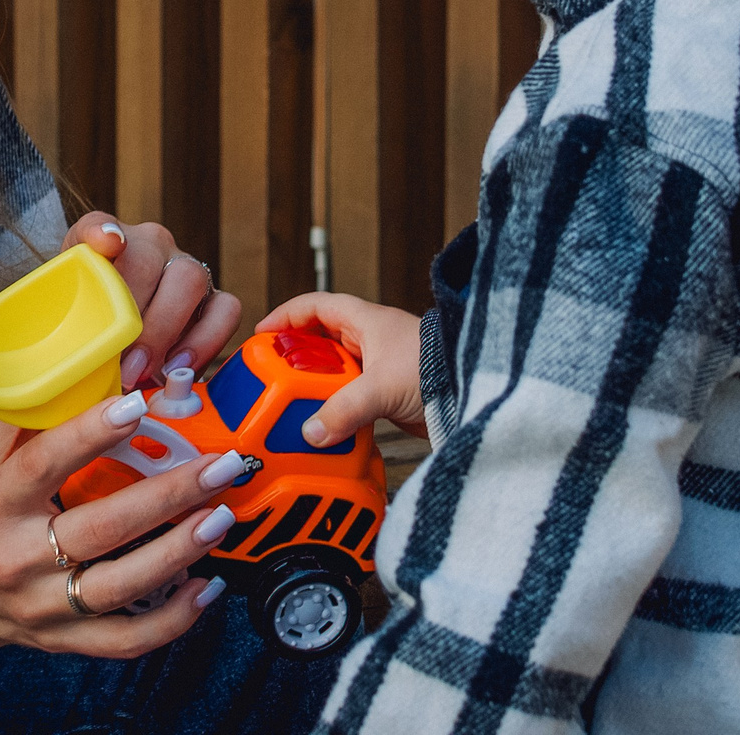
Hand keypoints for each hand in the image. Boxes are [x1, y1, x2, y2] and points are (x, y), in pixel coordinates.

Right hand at [0, 390, 251, 702]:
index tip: (137, 405)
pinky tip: (207, 586)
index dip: (91, 433)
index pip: (44, 463)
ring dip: (179, 552)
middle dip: (167, 495)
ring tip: (220, 517)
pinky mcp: (65, 640)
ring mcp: (44, 606)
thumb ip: (28, 424)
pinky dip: (173, 620)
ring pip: (122, 587)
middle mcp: (17, 558)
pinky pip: (127, 641)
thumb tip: (87, 374)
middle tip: (217, 466)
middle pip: (100, 528)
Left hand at [63, 212, 239, 393]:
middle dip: (138, 313)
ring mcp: (184, 267)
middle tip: (127, 363)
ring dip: (171, 330)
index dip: (103, 233)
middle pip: (150, 260)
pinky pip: (226, 309)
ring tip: (154, 370)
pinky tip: (182, 368)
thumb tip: (83, 360)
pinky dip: (207, 341)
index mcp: (104, 241)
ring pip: (191, 279)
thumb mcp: (71, 315)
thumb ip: (69, 321)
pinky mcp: (213, 297)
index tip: (108, 245)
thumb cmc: (94, 322)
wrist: (118, 325)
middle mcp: (149, 245)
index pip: (98, 226)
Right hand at [257, 293, 426, 446]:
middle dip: (295, 356)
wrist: (477, 394)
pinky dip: (337, 408)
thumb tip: (311, 433)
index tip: (262, 333)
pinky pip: (352, 397)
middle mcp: (371, 340)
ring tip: (292, 405)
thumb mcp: (381, 387)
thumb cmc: (437, 369)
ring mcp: (380, 367)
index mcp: (366, 321)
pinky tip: (326, 424)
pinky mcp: (389, 394)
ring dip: (316, 387)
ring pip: (335, 372)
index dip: (286, 315)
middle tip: (271, 375)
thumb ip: (342, 409)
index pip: (315, 306)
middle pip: (320, 341)